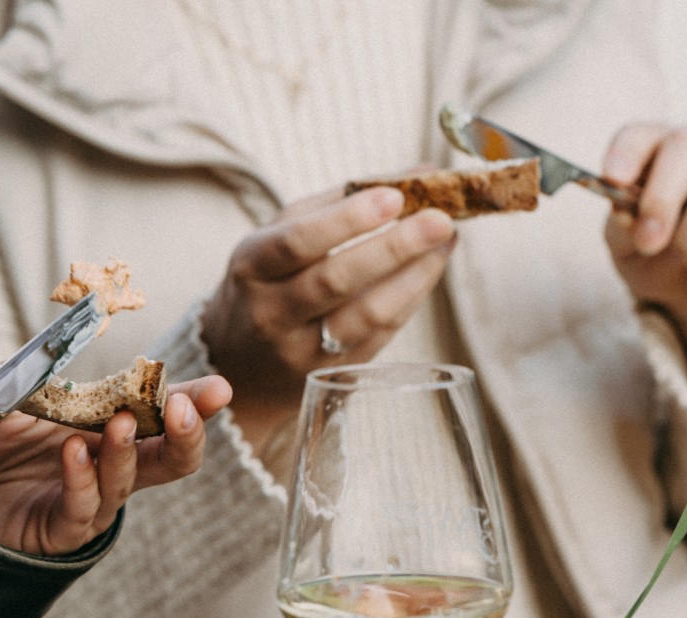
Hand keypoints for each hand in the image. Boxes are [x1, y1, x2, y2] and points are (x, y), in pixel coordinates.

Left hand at [0, 375, 230, 554]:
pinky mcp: (59, 530)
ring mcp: (89, 501)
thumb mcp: (6, 395)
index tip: (220, 390)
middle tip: (182, 410)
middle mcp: (109, 467)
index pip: (164, 418)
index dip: (195, 404)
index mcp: (108, 429)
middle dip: (185, 436)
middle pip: (170, 460)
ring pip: (128, 485)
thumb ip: (29, 371)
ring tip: (121, 424)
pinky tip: (74, 453)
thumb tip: (47, 345)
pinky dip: (83, 481)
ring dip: (127, 453)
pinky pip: (82, 510)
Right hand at [200, 184, 455, 449]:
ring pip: (366, 316)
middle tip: (440, 220)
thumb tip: (414, 173)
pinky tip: (429, 271)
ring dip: (414, 277)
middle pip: (336, 281)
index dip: (347, 219)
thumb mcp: (275, 240)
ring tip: (446, 243)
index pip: (298, 242)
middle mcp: (273, 315)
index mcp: (251, 269)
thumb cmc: (266, 286)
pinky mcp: (334, 375)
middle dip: (393, 247)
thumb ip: (336, 204)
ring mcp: (303, 352)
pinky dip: (410, 299)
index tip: (394, 196)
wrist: (240, 368)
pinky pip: (381, 335)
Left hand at [602, 123, 686, 400]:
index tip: (612, 178)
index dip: (626, 153)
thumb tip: (626, 213)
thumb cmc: (652, 253)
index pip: (640, 136)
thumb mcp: (625, 243)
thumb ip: (621, 225)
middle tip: (648, 242)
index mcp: (658, 152)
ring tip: (680, 262)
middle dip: (662, 198)